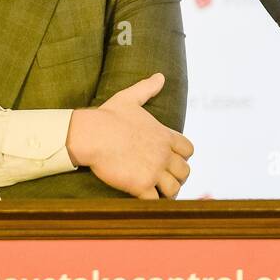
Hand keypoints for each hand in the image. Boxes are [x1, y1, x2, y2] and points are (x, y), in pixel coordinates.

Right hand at [67, 72, 193, 199]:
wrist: (91, 134)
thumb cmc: (108, 117)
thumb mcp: (130, 97)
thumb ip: (147, 88)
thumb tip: (160, 76)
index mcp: (164, 135)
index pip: (188, 150)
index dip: (182, 157)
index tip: (170, 160)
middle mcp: (164, 154)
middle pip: (185, 172)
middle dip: (176, 177)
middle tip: (163, 180)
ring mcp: (154, 170)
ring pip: (174, 189)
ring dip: (167, 193)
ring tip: (156, 193)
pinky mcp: (141, 185)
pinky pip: (156, 201)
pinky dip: (152, 203)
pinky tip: (142, 199)